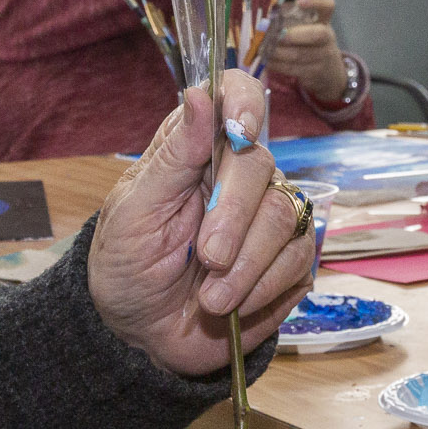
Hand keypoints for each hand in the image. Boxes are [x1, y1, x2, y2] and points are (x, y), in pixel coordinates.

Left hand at [89, 70, 315, 377]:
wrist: (141, 334)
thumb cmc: (127, 265)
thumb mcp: (135, 211)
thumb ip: (174, 154)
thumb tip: (198, 94)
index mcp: (198, 149)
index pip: (235, 97)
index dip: (244, 102)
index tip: (241, 129)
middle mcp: (239, 174)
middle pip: (261, 166)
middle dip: (234, 217)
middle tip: (206, 257)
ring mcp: (269, 216)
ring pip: (287, 216)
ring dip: (247, 265)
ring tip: (211, 299)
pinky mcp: (289, 260)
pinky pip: (300, 259)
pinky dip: (265, 288)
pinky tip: (235, 306)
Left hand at [266, 0, 347, 101]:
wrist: (328, 70)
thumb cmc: (309, 41)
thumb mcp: (306, 27)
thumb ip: (290, 18)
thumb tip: (266, 18)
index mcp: (323, 20)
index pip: (328, 5)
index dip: (315, 2)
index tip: (299, 2)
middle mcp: (327, 37)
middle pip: (319, 34)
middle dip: (294, 35)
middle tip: (276, 35)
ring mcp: (324, 56)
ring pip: (300, 55)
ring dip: (278, 52)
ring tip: (262, 49)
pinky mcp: (314, 73)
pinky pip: (294, 69)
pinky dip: (277, 65)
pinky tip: (267, 61)